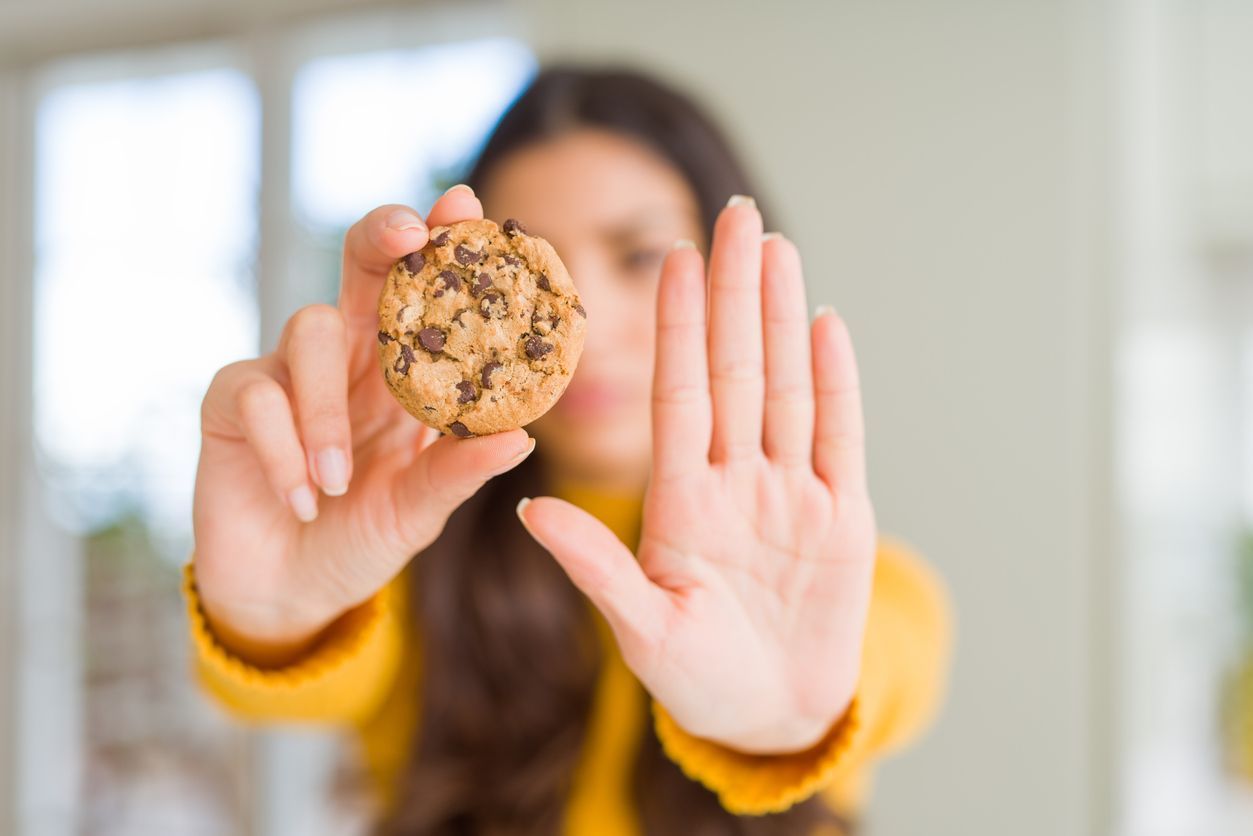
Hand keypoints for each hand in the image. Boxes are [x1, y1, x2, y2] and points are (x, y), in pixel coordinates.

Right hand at [193, 188, 533, 664]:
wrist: (291, 591)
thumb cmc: (364, 534)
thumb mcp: (419, 508)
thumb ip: (459, 472)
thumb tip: (523, 437)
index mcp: (403, 370)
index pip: (423, 290)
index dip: (442, 242)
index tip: (465, 207)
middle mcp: (349, 356)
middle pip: (360, 265)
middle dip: (382, 237)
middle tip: (408, 233)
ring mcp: (287, 372)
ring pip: (309, 329)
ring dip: (326, 407)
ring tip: (337, 479)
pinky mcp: (231, 401)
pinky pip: (255, 394)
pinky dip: (282, 448)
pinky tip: (301, 499)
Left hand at [517, 198, 876, 753]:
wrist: (768, 718)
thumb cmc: (696, 681)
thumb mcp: (642, 627)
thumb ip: (596, 565)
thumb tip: (527, 511)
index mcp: (680, 500)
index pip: (679, 392)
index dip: (677, 326)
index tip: (671, 259)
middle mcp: (734, 481)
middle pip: (736, 369)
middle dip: (733, 293)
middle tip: (734, 215)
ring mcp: (790, 493)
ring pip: (788, 387)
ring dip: (783, 317)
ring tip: (776, 247)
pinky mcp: (841, 517)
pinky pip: (840, 436)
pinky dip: (837, 381)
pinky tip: (825, 322)